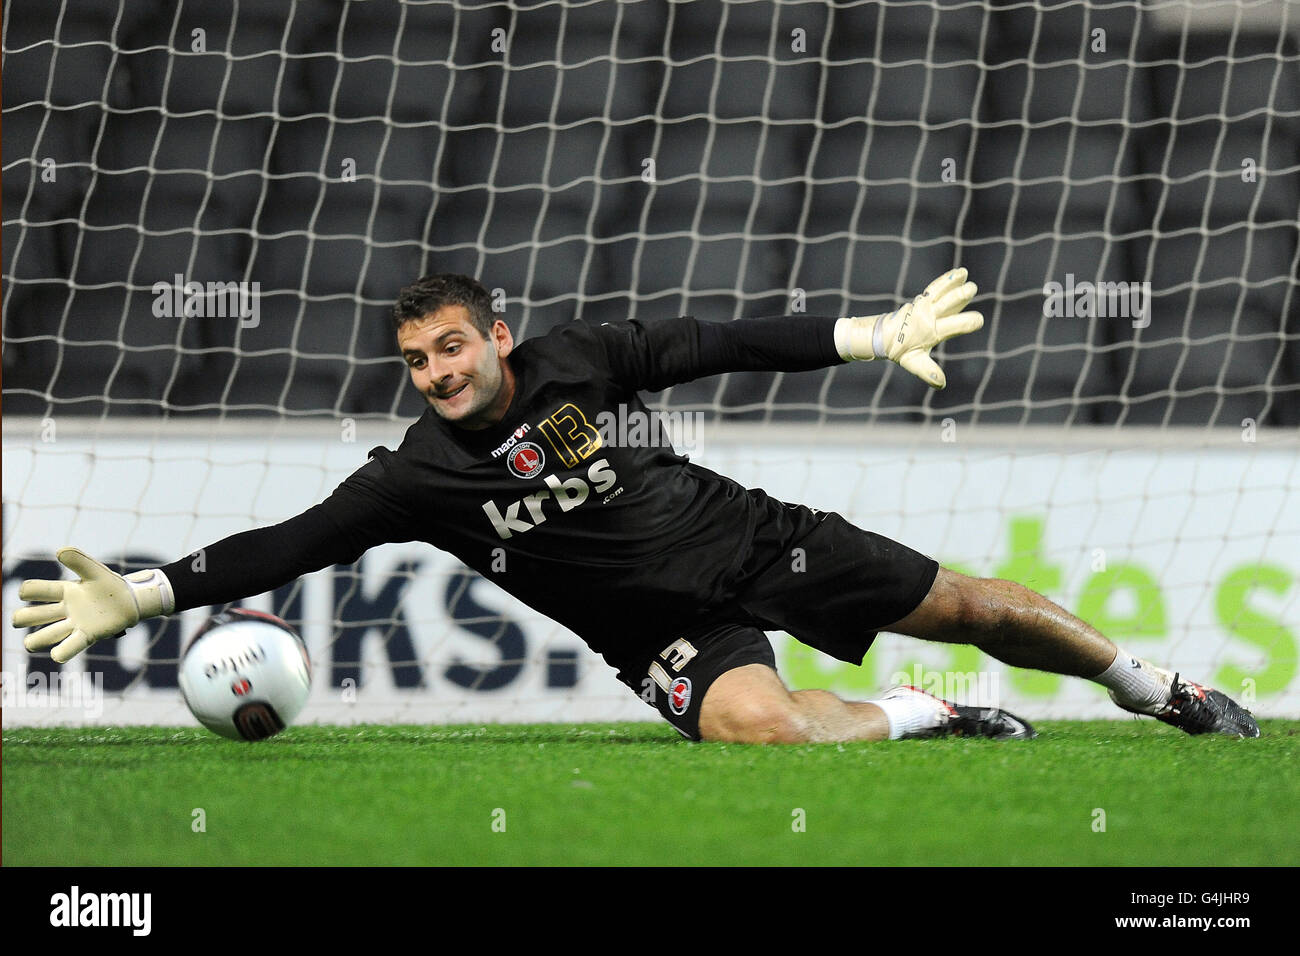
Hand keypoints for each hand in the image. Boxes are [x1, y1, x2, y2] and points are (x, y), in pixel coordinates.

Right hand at [12, 548, 173, 662]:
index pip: (34, 590)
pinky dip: (61, 652)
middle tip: (22, 619)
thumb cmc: (111, 585)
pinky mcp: (87, 636)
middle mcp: (64, 609)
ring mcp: (74, 624)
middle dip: (21, 618)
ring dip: (35, 641)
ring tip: (32, 642)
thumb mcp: (95, 570)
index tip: (28, 592)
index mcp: (64, 591)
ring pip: (44, 636)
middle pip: (30, 616)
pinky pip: (69, 647)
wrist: (131, 601)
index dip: (27, 591)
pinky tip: (57, 654)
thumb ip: (79, 561)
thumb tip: (59, 552)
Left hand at [835, 268, 983, 387]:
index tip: (978, 320)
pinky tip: (960, 272)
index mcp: (931, 331)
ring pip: (940, 292)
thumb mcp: (914, 363)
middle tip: (971, 288)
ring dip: (952, 283)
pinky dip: (947, 280)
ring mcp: (924, 305)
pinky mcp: (922, 299)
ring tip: (964, 274)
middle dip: (959, 296)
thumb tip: (940, 384)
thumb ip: (928, 372)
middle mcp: (928, 316)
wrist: (883, 336)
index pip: (952, 326)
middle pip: (946, 304)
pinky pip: (935, 288)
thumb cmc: (901, 351)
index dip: (966, 323)